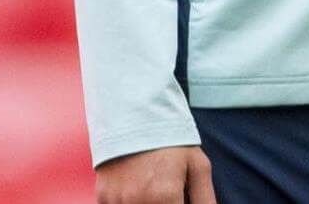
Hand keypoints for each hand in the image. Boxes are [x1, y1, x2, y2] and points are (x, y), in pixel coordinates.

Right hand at [96, 146, 215, 203]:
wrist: (135, 114)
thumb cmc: (171, 141)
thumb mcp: (197, 166)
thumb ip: (205, 199)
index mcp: (164, 196)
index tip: (178, 199)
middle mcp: (139, 201)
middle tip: (167, 192)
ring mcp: (118, 200)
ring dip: (145, 203)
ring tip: (152, 188)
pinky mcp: (103, 196)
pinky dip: (128, 203)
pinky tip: (136, 188)